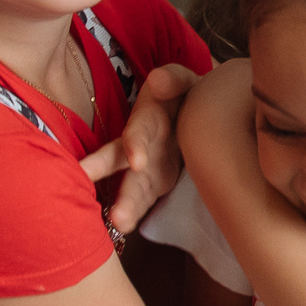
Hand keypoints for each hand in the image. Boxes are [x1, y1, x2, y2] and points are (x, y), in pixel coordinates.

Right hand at [82, 63, 197, 234]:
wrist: (205, 114)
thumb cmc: (190, 95)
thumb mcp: (185, 81)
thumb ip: (174, 78)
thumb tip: (158, 80)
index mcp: (148, 118)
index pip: (139, 131)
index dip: (136, 144)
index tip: (137, 160)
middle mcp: (140, 144)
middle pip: (119, 161)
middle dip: (108, 178)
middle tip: (100, 192)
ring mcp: (147, 167)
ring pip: (131, 185)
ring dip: (124, 203)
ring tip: (118, 221)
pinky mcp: (156, 183)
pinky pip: (144, 200)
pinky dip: (135, 212)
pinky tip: (126, 227)